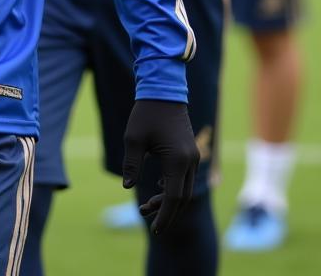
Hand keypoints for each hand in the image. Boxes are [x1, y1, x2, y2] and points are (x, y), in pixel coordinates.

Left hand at [122, 99, 199, 233]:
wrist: (164, 90)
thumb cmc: (146, 113)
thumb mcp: (133, 139)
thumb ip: (131, 164)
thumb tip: (127, 186)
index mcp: (176, 160)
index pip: (173, 198)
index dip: (164, 216)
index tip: (154, 230)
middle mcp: (189, 161)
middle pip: (181, 197)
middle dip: (165, 211)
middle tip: (145, 215)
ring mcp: (192, 155)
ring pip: (184, 188)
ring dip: (168, 200)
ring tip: (147, 205)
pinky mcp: (190, 151)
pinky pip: (185, 177)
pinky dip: (174, 187)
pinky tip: (159, 187)